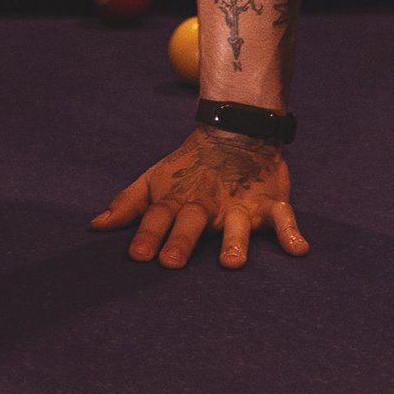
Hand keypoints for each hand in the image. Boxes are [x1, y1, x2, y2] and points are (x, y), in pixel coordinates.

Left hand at [91, 127, 310, 268]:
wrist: (236, 130)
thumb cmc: (189, 166)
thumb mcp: (155, 179)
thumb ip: (128, 204)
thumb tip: (95, 227)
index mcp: (178, 199)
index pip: (158, 217)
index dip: (147, 235)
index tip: (136, 257)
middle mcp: (207, 203)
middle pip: (192, 221)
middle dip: (181, 241)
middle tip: (170, 263)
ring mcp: (240, 204)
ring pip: (238, 224)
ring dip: (234, 242)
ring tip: (231, 263)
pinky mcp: (270, 203)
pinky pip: (284, 218)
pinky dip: (291, 232)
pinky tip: (298, 249)